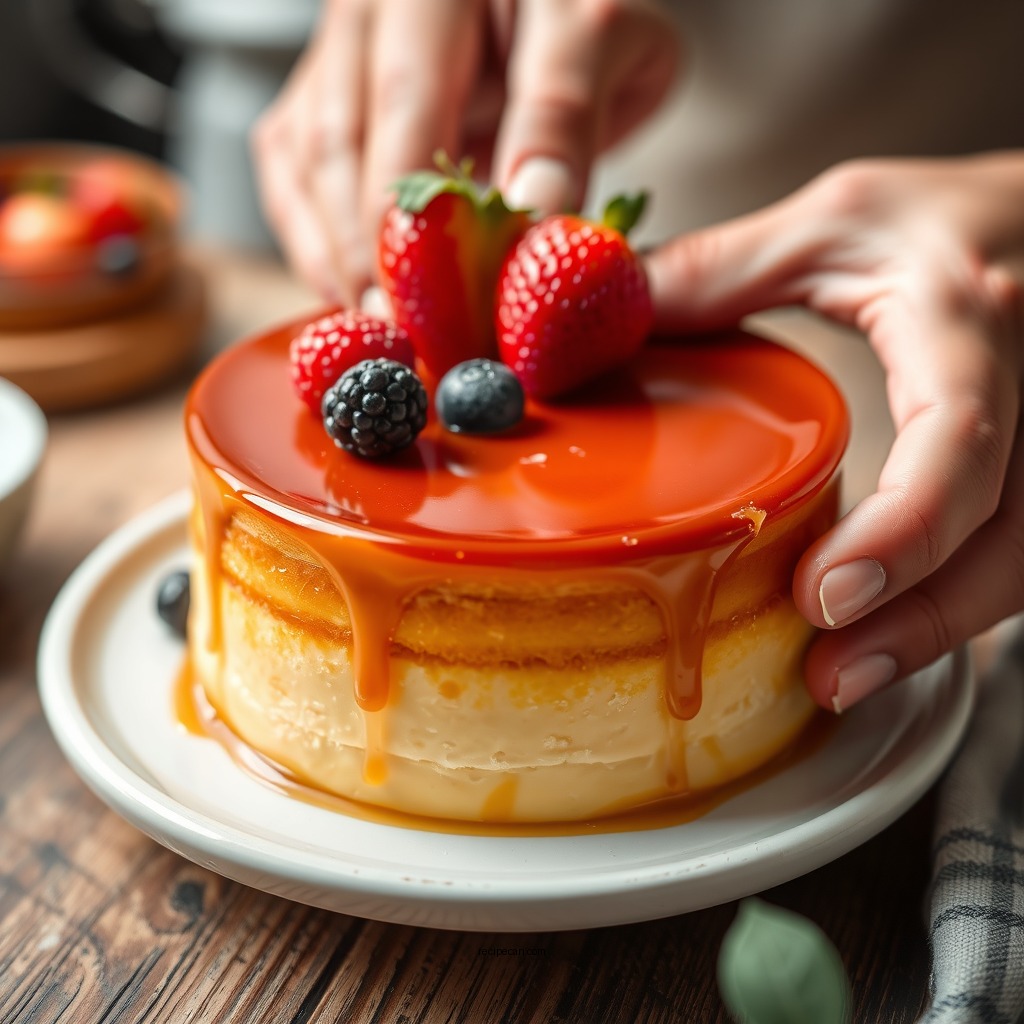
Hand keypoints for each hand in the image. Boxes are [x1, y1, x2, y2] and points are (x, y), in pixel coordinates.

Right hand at [251, 0, 678, 305]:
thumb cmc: (580, 10)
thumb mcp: (607, 39)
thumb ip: (566, 115)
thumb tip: (534, 216)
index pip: (410, 103)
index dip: (420, 215)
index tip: (442, 303)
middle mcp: (370, 9)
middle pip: (343, 141)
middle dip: (371, 251)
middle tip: (403, 335)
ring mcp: (337, 49)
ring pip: (305, 160)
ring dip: (337, 253)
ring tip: (377, 327)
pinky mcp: (320, 89)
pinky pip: (289, 167)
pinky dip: (315, 237)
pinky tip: (349, 288)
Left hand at [646, 153, 1023, 709]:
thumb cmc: (951, 221)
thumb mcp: (836, 220)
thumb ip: (722, 269)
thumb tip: (608, 317)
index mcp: (972, 321)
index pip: (957, 439)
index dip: (902, 530)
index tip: (825, 598)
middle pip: (1007, 536)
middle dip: (921, 621)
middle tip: (830, 677)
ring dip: (937, 630)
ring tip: (847, 675)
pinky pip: (1019, 555)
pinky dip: (954, 601)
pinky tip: (894, 631)